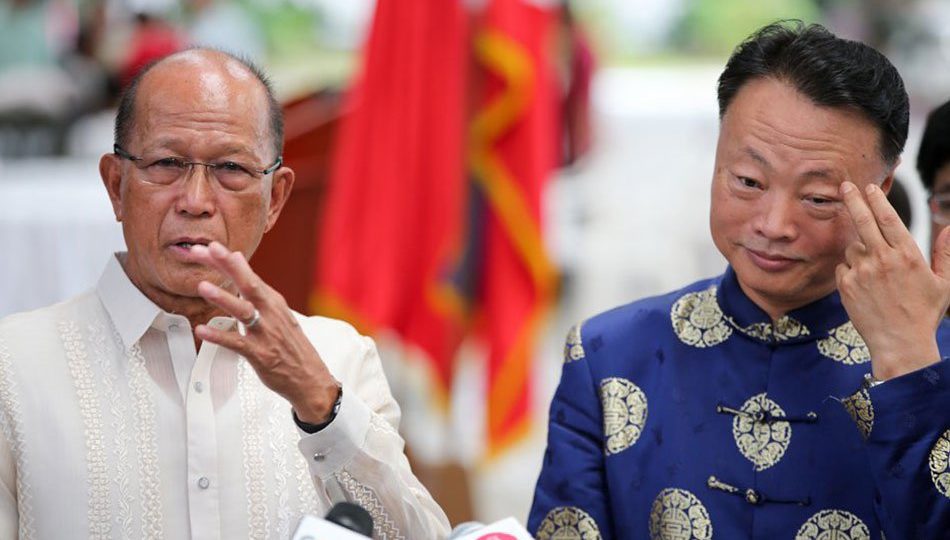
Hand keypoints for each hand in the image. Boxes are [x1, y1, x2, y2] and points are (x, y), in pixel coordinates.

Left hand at [190, 241, 339, 422]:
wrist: (310, 378)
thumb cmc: (290, 345)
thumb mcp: (277, 312)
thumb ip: (255, 288)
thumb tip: (237, 259)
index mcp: (273, 302)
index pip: (249, 275)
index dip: (228, 260)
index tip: (209, 246)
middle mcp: (271, 313)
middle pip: (249, 284)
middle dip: (228, 266)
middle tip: (208, 249)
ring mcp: (266, 334)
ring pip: (243, 311)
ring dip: (223, 298)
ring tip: (202, 287)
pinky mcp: (261, 355)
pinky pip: (237, 343)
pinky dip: (219, 336)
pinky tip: (202, 331)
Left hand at [836, 181, 949, 379]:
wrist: (899, 343)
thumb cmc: (923, 313)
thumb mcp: (943, 283)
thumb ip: (945, 254)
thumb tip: (949, 228)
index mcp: (907, 254)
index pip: (888, 218)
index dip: (877, 199)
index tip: (869, 187)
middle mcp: (882, 259)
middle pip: (863, 221)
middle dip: (853, 200)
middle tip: (845, 185)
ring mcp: (862, 272)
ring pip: (852, 247)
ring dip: (859, 250)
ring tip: (875, 272)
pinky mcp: (846, 285)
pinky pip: (843, 267)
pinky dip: (850, 270)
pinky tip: (864, 285)